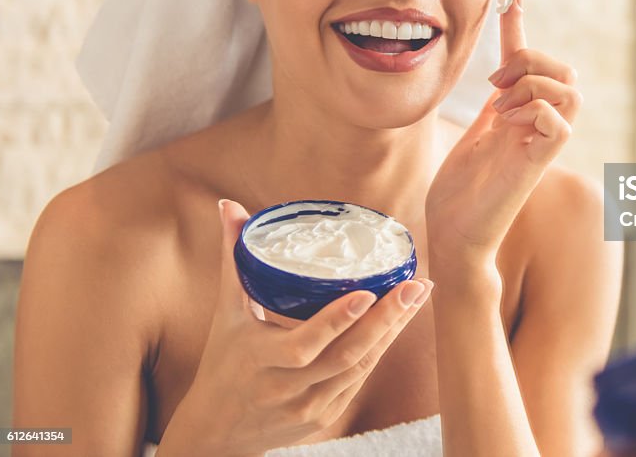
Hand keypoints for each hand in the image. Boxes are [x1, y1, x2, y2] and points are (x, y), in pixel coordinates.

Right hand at [158, 199, 432, 456]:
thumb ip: (234, 259)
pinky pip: (359, 380)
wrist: (216, 431)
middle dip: (385, 321)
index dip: (336, 321)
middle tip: (415, 286)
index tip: (367, 293)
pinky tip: (401, 321)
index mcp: (258, 360)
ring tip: (418, 295)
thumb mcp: (225, 312)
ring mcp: (308, 408)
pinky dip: (381, 349)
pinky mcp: (323, 419)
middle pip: (345, 357)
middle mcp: (285, 389)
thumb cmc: (222, 361)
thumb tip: (229, 205)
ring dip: (393, 332)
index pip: (303, 345)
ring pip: (359, 369)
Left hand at [425, 0, 581, 264]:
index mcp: (521, 116)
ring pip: (570, 91)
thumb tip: (498, 77)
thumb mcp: (475, 133)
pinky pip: (562, 123)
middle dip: (530, 59)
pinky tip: (508, 121)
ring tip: (501, 104)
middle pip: (564, 72)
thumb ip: (494, 106)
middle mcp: (537, 126)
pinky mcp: (536, 164)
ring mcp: (539, 144)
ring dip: (534, 84)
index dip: (519, 26)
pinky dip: (537, 110)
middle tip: (495, 83)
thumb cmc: (461, 192)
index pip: (529, 62)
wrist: (453, 232)